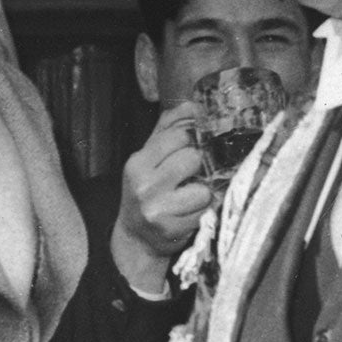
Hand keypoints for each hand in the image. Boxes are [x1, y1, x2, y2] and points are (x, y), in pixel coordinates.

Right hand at [109, 102, 210, 294]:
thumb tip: (194, 104)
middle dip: (200, 165)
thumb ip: (169, 128)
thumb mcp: (149, 158)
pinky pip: (204, 213)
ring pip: (203, 189)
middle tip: (194, 174)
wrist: (136, 237)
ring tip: (192, 196)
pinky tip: (191, 213)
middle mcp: (144, 185)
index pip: (179, 135)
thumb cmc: (147, 191)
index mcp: (138, 162)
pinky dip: (204, 212)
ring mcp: (157, 209)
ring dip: (204, 192)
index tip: (195, 147)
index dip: (193, 139)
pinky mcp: (172, 230)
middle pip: (193, 158)